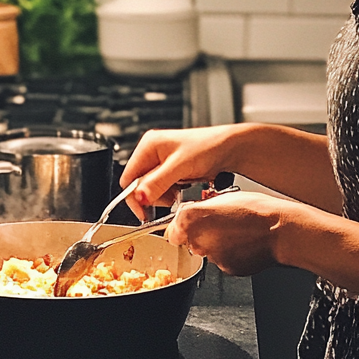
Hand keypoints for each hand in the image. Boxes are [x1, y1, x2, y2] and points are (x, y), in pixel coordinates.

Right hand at [120, 125, 242, 217]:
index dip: (134, 197)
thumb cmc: (208, 147)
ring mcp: (162, 162)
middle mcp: (153, 152)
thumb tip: (139, 196)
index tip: (144, 213)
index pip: (129, 177)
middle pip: (139, 185)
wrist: (229, 148)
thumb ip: (158, 182)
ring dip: (163, 196)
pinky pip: (163, 189)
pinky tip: (182, 188)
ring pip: (151, 189)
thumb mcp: (180, 166)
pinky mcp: (172, 171)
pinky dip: (171, 194)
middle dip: (153, 195)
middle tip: (169, 197)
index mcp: (149, 145)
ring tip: (179, 189)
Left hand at [164, 191, 288, 275]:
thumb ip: (199, 208)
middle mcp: (197, 240)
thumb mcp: (222, 197)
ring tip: (236, 232)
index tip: (189, 224)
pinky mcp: (226, 269)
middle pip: (190, 241)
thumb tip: (190, 214)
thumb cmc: (256, 210)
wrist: (279, 230)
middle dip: (201, 234)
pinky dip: (229, 254)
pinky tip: (242, 243)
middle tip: (220, 224)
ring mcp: (211, 257)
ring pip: (207, 251)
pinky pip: (222, 261)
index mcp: (192, 217)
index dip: (181, 227)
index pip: (172, 230)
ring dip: (216, 244)